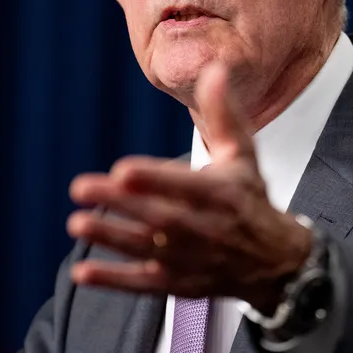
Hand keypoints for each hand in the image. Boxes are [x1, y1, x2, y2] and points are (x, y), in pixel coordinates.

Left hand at [66, 62, 311, 312]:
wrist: (275, 261)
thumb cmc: (250, 198)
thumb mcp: (243, 153)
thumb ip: (224, 113)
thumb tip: (214, 68)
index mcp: (222, 193)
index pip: (186, 186)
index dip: (155, 179)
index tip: (124, 169)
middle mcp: (206, 228)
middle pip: (159, 217)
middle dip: (121, 203)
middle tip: (81, 187)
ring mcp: (190, 259)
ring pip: (147, 249)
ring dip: (111, 237)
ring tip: (77, 222)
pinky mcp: (178, 284)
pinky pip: (143, 284)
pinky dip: (114, 280)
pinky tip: (82, 273)